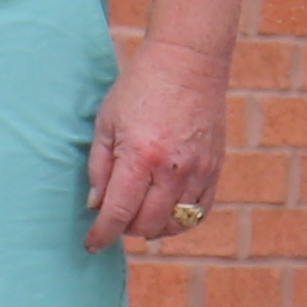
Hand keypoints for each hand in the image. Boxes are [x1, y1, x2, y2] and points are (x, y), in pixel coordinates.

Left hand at [82, 38, 231, 251]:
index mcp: (139, 156)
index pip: (119, 212)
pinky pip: (199, 213)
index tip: (91, 243)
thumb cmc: (140, 87)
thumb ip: (99, 167)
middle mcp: (172, 169)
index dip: (102, 233)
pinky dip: (180, 221)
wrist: (187, 62)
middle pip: (147, 224)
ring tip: (138, 214)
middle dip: (125, 229)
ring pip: (175, 224)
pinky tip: (165, 212)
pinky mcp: (215, 169)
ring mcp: (198, 171)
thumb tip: (96, 206)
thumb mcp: (106, 122)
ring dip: (153, 227)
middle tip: (114, 218)